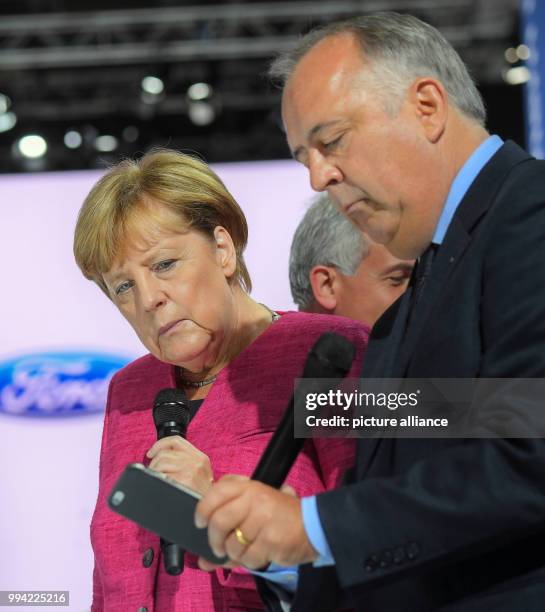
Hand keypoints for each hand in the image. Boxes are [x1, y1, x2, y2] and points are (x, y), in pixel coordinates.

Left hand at [146, 436, 212, 494]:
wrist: (209, 513)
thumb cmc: (200, 497)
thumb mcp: (199, 474)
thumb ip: (185, 462)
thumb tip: (160, 456)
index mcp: (200, 458)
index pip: (176, 441)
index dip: (159, 444)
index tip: (151, 453)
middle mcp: (196, 461)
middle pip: (165, 453)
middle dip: (154, 463)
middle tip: (154, 473)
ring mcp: (191, 470)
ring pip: (161, 463)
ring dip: (154, 472)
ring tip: (157, 481)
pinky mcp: (184, 480)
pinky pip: (162, 476)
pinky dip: (156, 480)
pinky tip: (160, 486)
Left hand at [194, 475, 317, 569]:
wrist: (313, 524)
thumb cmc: (280, 516)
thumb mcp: (256, 508)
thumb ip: (228, 526)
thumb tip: (201, 560)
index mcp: (249, 487)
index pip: (217, 491)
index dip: (203, 509)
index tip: (200, 522)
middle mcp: (255, 499)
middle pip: (218, 521)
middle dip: (214, 540)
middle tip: (218, 548)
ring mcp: (263, 518)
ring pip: (231, 544)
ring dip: (235, 553)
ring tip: (247, 548)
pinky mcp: (270, 539)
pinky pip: (247, 558)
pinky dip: (249, 561)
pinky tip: (260, 553)